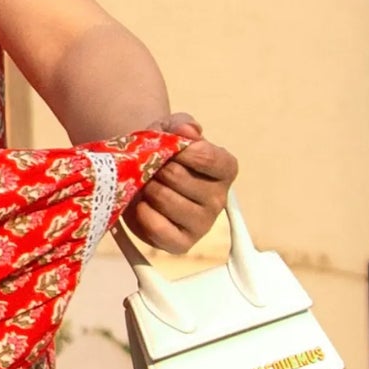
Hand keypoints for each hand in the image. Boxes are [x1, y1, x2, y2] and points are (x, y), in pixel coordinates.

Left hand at [125, 114, 237, 254]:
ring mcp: (203, 224)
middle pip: (179, 178)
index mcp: (225, 168)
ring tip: (146, 185)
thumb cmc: (163, 152)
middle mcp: (220, 198)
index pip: (207, 157)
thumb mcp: (171, 129)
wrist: (142, 175)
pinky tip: (142, 205)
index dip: (180, 150)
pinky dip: (143, 214)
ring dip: (148, 189)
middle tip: (150, 169)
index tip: (166, 146)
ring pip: (166, 200)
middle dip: (157, 169)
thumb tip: (187, 132)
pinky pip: (158, 228)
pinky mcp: (182, 243)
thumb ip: (181, 124)